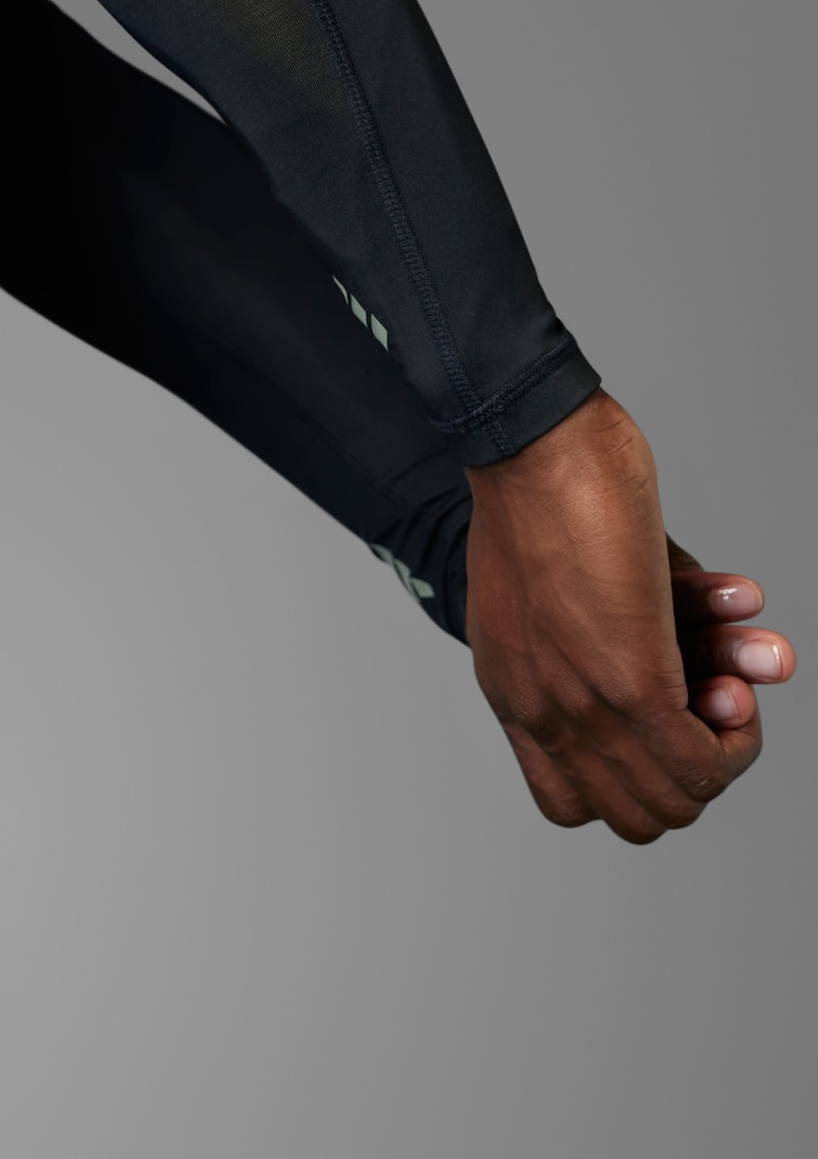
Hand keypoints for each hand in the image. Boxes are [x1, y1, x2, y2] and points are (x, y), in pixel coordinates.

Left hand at [465, 390, 794, 842]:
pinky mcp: (628, 680)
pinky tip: (741, 680)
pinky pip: (698, 763)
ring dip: (724, 753)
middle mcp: (540, 709)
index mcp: (515, 690)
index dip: (635, 774)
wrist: (529, 447)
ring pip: (673, 802)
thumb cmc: (557, 496)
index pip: (571, 799)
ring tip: (732, 684)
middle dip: (695, 770)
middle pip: (635, 812)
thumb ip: (651, 634)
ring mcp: (582, 702)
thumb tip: (745, 660)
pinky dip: (737, 737)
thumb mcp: (581, 589)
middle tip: (715, 701)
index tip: (668, 718)